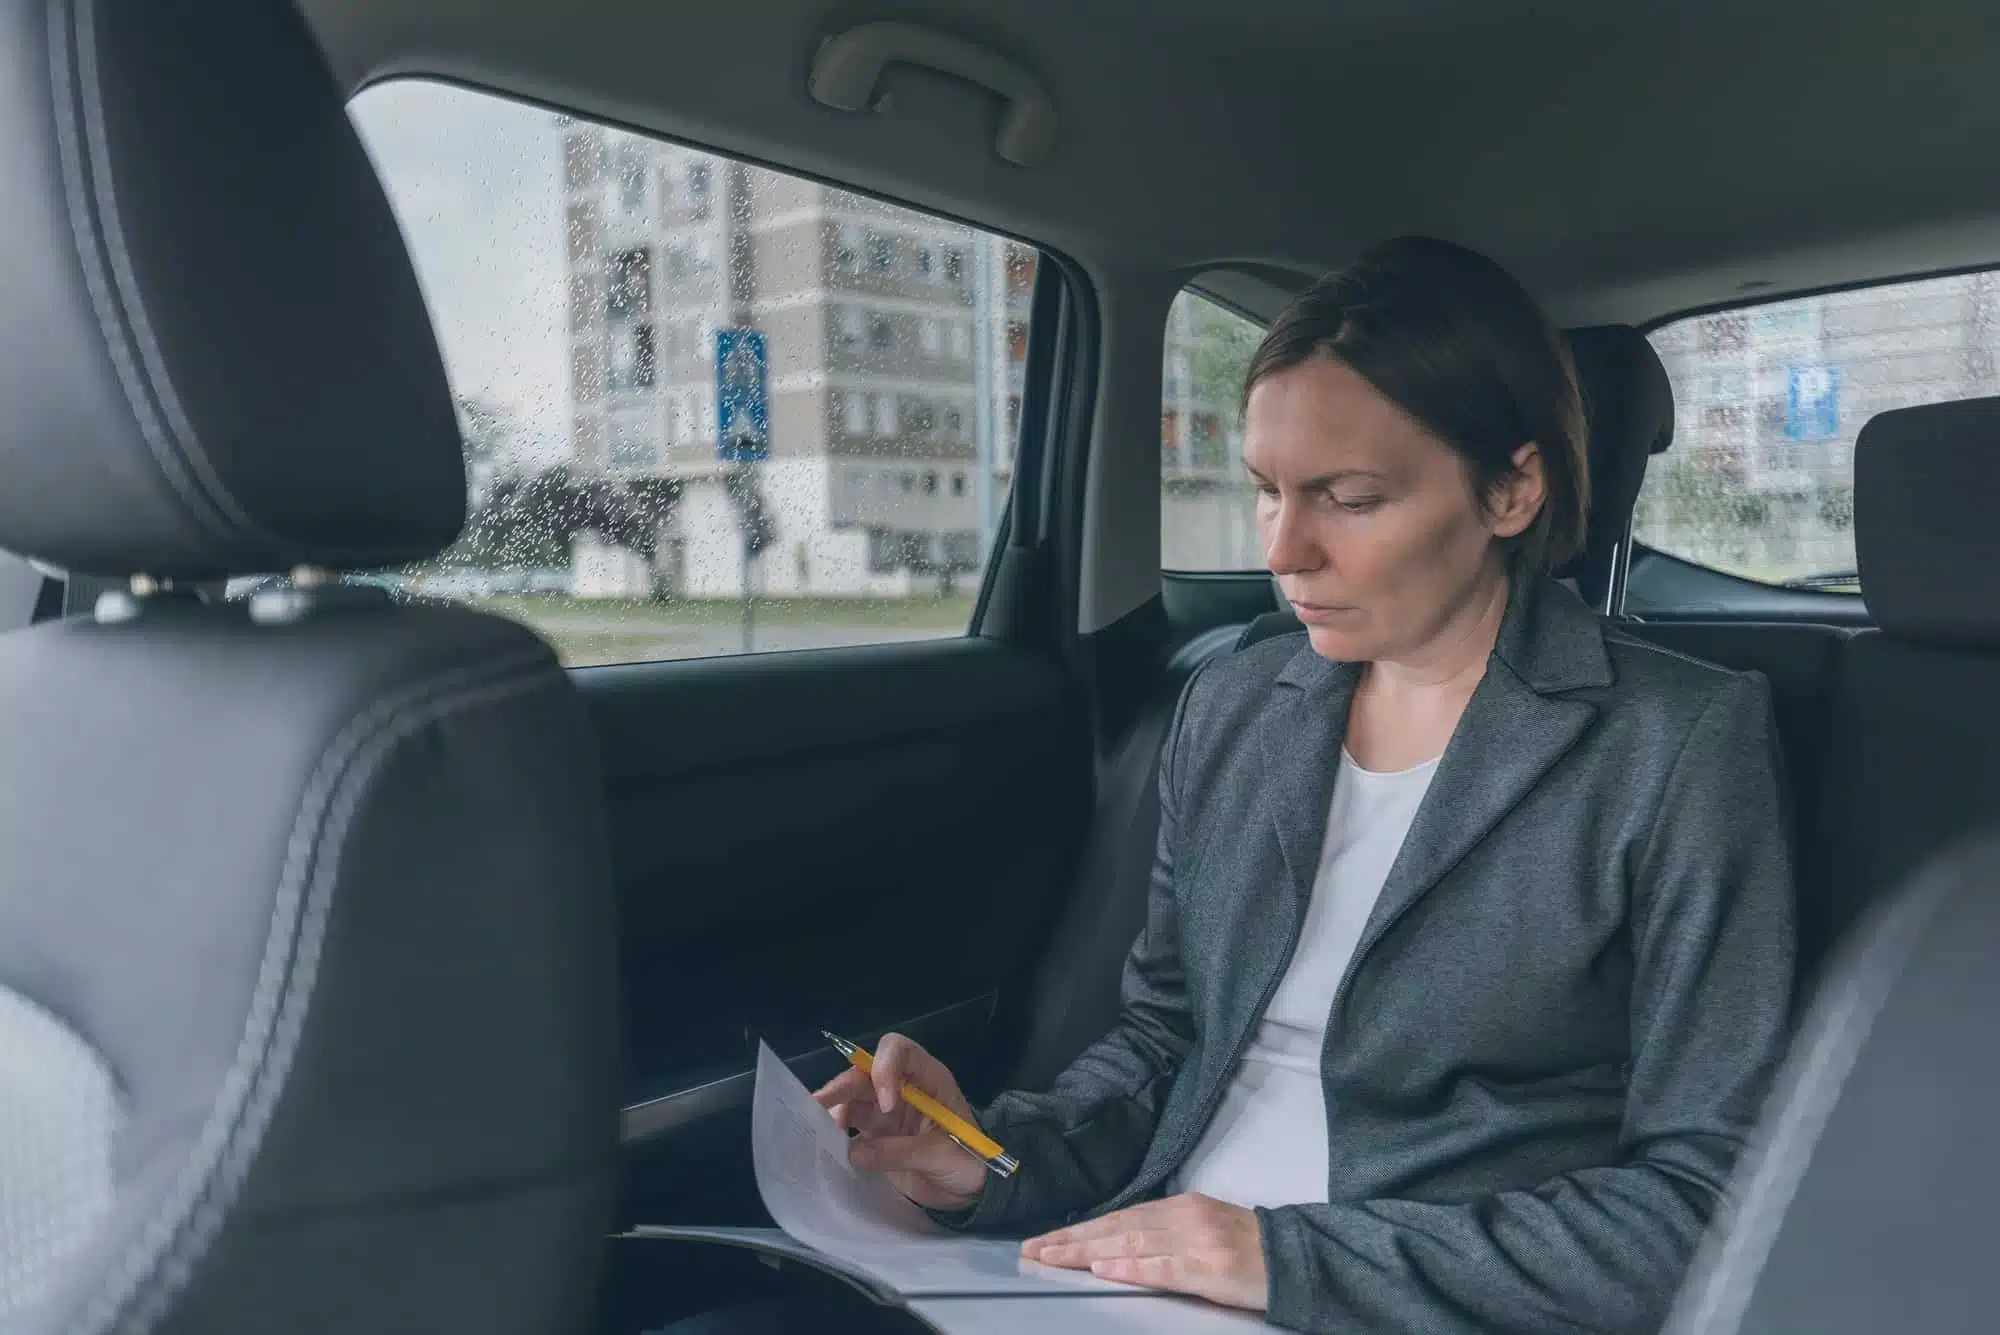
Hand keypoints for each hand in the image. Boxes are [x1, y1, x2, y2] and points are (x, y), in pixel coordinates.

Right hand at [811, 1032, 986, 1211]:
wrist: (973, 1192)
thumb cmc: (971, 1161)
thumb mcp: (943, 1155)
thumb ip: (902, 1152)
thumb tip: (855, 1153)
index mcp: (928, 1080)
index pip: (900, 1052)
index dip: (885, 1067)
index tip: (885, 1104)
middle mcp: (903, 1090)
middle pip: (866, 1075)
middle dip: (842, 1087)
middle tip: (817, 1104)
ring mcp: (887, 1114)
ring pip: (853, 1102)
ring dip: (834, 1113)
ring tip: (818, 1133)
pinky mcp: (877, 1140)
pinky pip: (851, 1133)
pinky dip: (835, 1139)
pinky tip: (822, 1150)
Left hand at [1021, 1193, 1268, 1311]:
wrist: (1294, 1256)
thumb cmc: (1246, 1246)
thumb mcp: (1200, 1228)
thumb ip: (1162, 1231)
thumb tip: (1116, 1242)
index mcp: (1179, 1207)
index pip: (1118, 1218)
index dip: (1080, 1230)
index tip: (1045, 1240)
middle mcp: (1183, 1218)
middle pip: (1116, 1228)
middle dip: (1071, 1240)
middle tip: (1033, 1250)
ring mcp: (1196, 1242)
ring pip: (1131, 1244)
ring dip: (1088, 1252)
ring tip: (1055, 1258)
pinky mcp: (1210, 1267)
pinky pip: (1165, 1268)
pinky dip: (1133, 1269)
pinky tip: (1106, 1270)